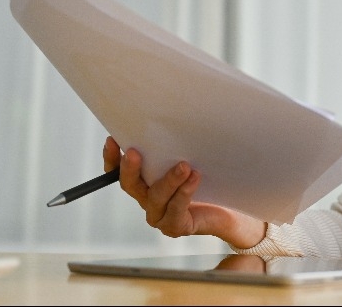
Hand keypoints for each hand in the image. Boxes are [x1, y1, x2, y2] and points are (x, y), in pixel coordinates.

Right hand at [103, 137, 265, 248]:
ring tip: (184, 165)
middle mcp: (147, 198)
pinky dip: (184, 193)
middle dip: (130, 168)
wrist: (230, 209)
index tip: (112, 139)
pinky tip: (194, 178)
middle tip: (134, 152)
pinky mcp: (175, 226)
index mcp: (144, 181)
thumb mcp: (189, 156)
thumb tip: (173, 114)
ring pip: (156, 197)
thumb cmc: (208, 180)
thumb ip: (177, 144)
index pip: (118, 171)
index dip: (111, 157)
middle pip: (130, 185)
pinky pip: (176, 209)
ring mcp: (160, 215)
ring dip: (168, 180)